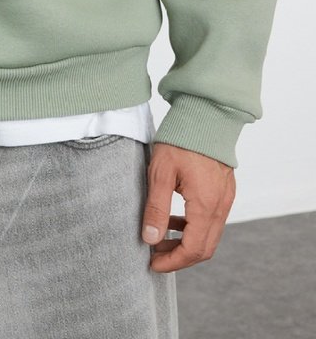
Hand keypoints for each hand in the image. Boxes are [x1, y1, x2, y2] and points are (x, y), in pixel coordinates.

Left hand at [141, 141, 235, 272]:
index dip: (172, 262)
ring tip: (161, 236)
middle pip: (205, 248)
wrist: (205, 113)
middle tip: (155, 253)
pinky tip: (175, 218)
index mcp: (205, 205)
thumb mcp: (160, 173)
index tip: (153, 264)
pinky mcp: (225, 190)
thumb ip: (156, 208)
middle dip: (179, 256)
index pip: (193, 250)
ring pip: (210, 235)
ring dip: (187, 241)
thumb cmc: (181, 139)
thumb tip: (150, 240)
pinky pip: (213, 219)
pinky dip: (195, 226)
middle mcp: (220, 206)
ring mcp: (226, 198)